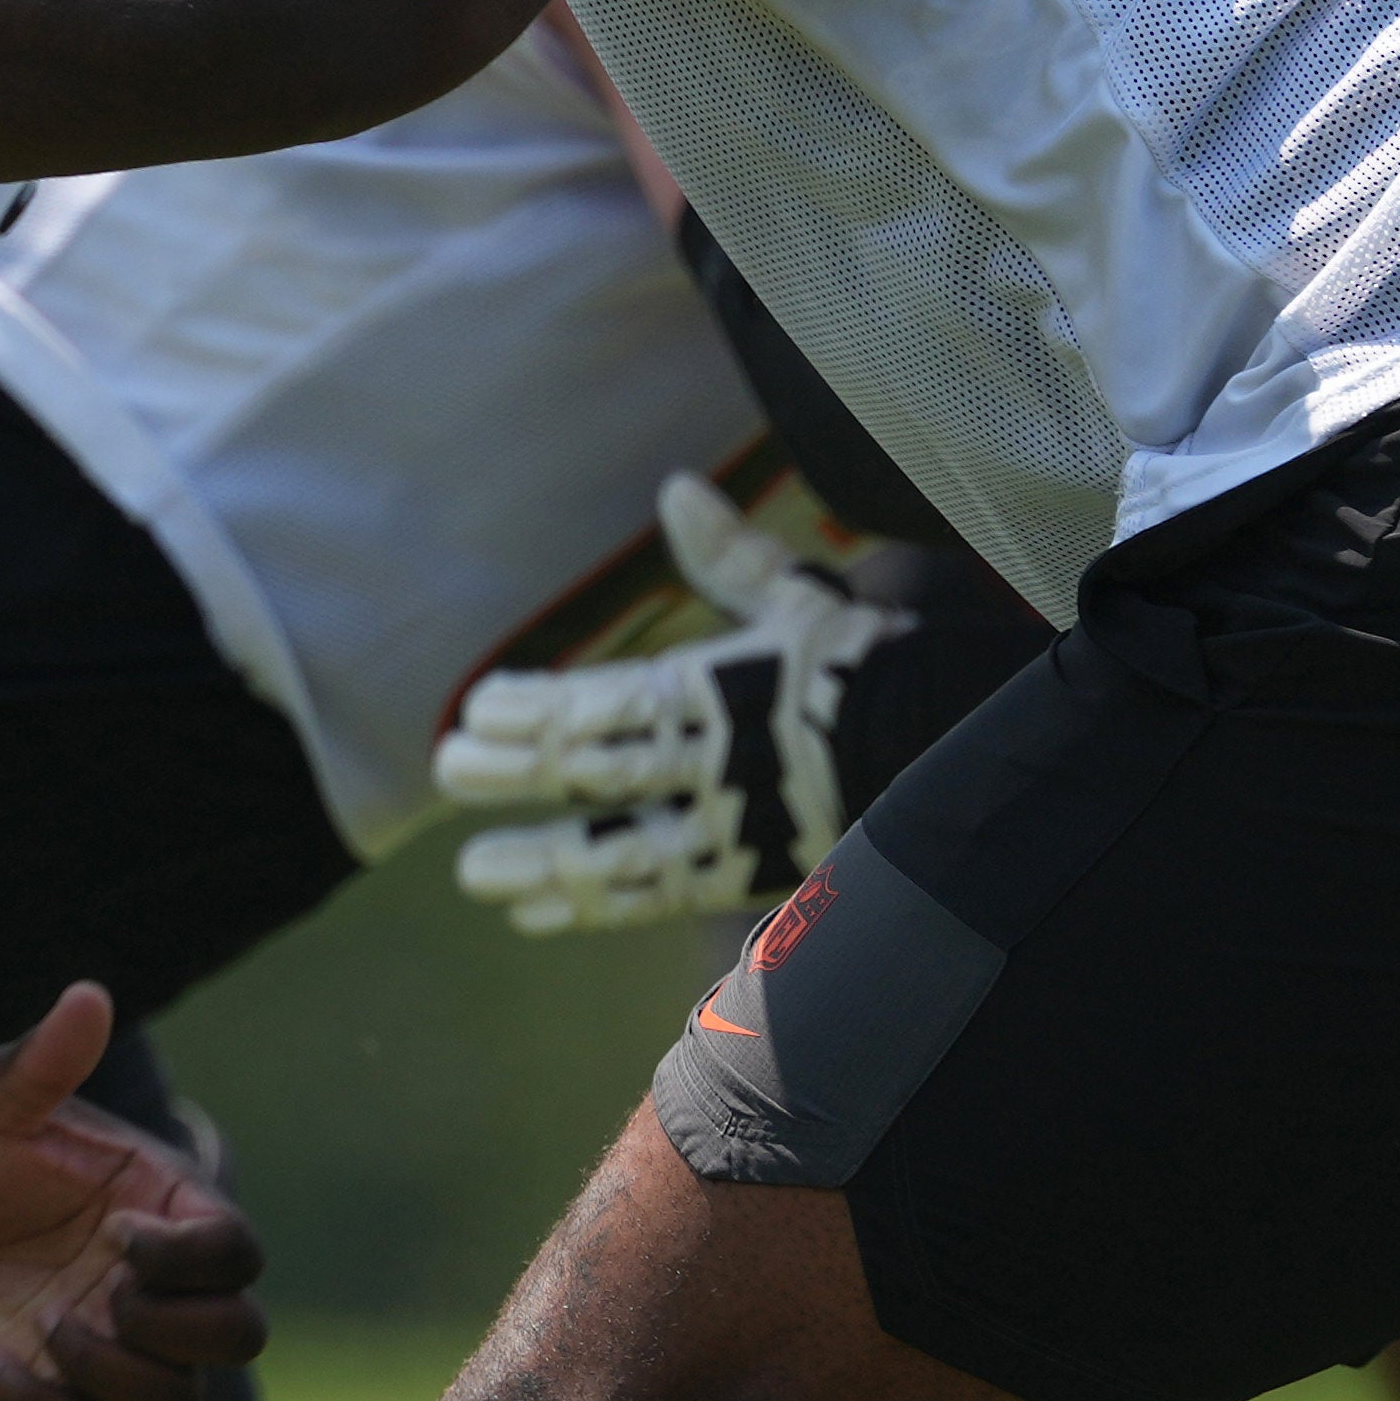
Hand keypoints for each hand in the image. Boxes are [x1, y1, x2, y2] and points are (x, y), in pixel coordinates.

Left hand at [0, 979, 270, 1400]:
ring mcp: (110, 1336)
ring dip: (119, 1374)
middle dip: (179, 1329)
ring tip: (48, 1327)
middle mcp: (152, 1280)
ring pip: (174, 1398)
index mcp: (162, 1206)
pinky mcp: (56, 1380)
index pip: (238, 1252)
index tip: (115, 1232)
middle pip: (239, 1338)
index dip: (194, 1259)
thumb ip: (47, 1058)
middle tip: (104, 1293)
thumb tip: (87, 995)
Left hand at [435, 474, 896, 932]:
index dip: (538, 709)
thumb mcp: (798, 602)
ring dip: (543, 863)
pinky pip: (659, 900)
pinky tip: (535, 912)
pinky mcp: (746, 880)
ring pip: (621, 852)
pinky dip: (594, 907)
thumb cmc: (868, 667)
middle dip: (518, 773)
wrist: (951, 752)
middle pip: (600, 771)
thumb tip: (677, 487)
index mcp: (717, 688)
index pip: (608, 703)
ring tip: (474, 873)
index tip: (477, 709)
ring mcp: (729, 828)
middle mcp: (715, 763)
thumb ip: (729, 557)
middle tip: (448, 770)